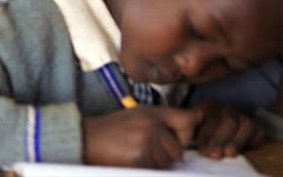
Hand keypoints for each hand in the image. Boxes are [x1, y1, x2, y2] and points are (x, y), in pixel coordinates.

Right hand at [83, 106, 200, 167]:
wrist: (84, 138)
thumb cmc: (112, 130)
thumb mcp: (137, 116)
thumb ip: (165, 119)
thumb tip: (199, 119)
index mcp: (152, 112)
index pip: (187, 120)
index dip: (184, 134)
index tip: (172, 138)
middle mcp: (151, 124)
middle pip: (177, 151)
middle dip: (162, 155)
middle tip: (139, 148)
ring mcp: (146, 141)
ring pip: (166, 164)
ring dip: (152, 164)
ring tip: (132, 153)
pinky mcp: (139, 158)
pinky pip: (153, 171)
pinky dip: (142, 169)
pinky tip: (127, 160)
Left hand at [193, 101, 264, 159]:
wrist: (212, 129)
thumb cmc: (198, 129)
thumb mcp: (190, 126)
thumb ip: (190, 129)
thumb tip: (191, 140)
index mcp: (209, 105)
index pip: (211, 117)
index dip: (207, 135)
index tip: (203, 150)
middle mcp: (227, 108)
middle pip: (229, 121)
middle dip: (221, 139)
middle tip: (215, 155)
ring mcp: (243, 116)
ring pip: (247, 125)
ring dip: (237, 142)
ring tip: (228, 154)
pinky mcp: (256, 128)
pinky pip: (259, 133)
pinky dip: (252, 143)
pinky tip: (242, 151)